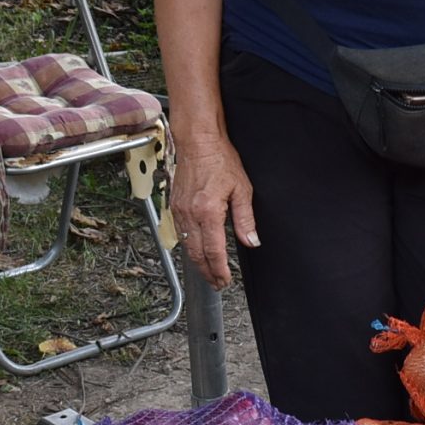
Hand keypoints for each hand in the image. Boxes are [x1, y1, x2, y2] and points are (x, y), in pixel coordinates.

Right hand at [168, 133, 256, 288]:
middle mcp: (190, 214)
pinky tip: (196, 249)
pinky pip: (179, 232)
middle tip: (217, 283)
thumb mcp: (242, 189)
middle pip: (196, 254)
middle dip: (207, 271)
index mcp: (208, 211)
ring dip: (197, 261)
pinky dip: (188, 245)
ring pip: (185, 245)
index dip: (219, 269)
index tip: (225, 280)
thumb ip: (245, 218)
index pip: (214, 250)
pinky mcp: (174, 205)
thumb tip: (251, 240)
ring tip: (208, 271)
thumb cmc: (219, 159)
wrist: (197, 141)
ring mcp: (179, 210)